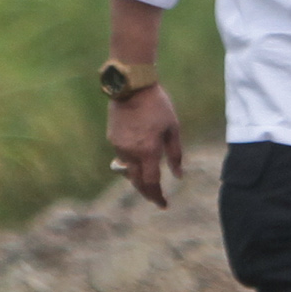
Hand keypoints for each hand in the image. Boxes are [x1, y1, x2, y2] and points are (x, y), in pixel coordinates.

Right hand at [107, 84, 184, 205]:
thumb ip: (175, 154)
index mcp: (148, 151)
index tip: (164, 205)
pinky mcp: (112, 139)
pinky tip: (139, 156)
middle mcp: (131, 153)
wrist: (132, 87)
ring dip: (138, 178)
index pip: (151, 183)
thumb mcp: (173, 128)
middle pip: (137, 182)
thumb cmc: (157, 105)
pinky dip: (131, 162)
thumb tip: (178, 175)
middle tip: (156, 198)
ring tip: (148, 178)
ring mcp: (119, 147)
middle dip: (147, 193)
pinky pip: (122, 157)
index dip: (157, 197)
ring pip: (128, 171)